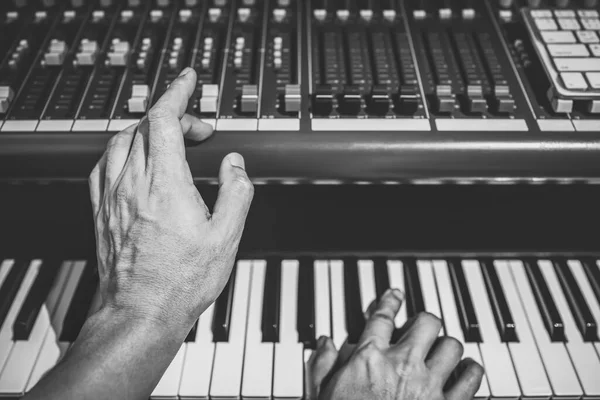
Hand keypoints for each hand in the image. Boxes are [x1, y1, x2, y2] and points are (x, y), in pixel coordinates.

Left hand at [88, 67, 253, 331]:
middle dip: (174, 116)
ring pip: (121, 141)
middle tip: (199, 130)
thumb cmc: (181, 281)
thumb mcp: (227, 237)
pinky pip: (104, 164)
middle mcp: (133, 184)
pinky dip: (123, 150)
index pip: (163, 119)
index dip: (177, 93)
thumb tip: (234, 165)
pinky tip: (136, 162)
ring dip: (146, 131)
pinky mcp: (101, 211)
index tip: (187, 81)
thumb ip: (236, 192)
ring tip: (170, 142)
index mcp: (166, 185)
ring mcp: (112, 196)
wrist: (139, 312)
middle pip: (145, 126)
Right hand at [308, 289, 483, 399]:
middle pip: (427, 323)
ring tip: (442, 351)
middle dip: (424, 322)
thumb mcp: (322, 394)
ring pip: (452, 346)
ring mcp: (428, 386)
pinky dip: (471, 371)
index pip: (383, 317)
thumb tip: (325, 344)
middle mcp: (402, 365)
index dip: (390, 301)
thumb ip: (323, 365)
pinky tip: (465, 371)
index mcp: (370, 359)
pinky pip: (471, 378)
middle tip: (421, 328)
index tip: (395, 295)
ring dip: (447, 347)